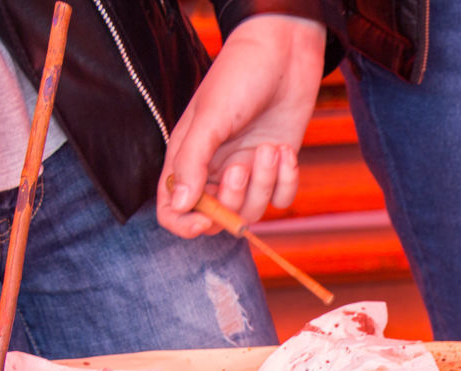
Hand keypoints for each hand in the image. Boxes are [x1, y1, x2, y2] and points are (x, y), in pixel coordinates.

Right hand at [157, 14, 325, 236]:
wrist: (284, 54)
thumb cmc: (239, 78)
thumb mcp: (211, 118)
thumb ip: (192, 162)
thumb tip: (180, 204)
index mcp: (186, 158)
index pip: (174, 210)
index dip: (186, 225)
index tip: (205, 221)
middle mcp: (215, 170)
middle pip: (219, 218)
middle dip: (235, 201)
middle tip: (244, 166)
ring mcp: (247, 170)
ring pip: (253, 211)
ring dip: (264, 184)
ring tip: (271, 149)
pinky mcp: (276, 168)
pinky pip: (281, 198)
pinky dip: (287, 181)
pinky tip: (287, 151)